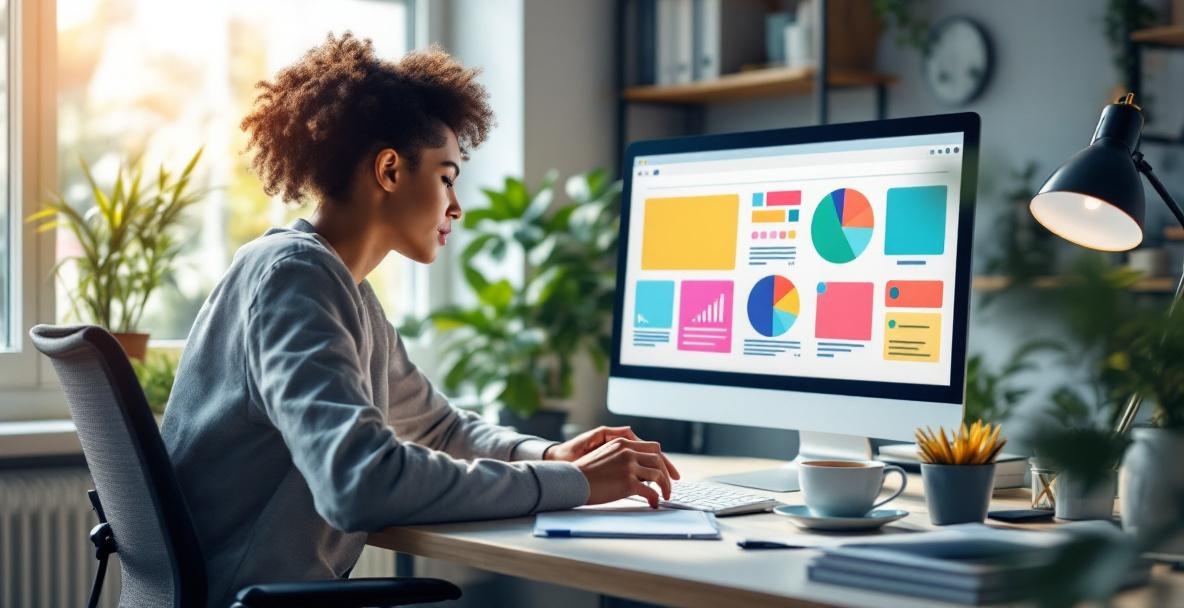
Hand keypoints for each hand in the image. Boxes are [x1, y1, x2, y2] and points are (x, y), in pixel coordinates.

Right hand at [562, 433, 680, 508]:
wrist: (571, 480)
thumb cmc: (584, 473)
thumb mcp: (605, 455)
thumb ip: (621, 457)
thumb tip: (637, 470)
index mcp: (622, 443)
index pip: (652, 448)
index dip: (663, 460)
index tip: (668, 471)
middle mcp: (628, 452)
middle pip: (659, 459)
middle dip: (667, 473)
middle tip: (670, 485)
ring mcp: (629, 466)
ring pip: (658, 474)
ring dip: (665, 487)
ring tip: (665, 496)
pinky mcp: (628, 482)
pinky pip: (650, 491)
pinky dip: (655, 499)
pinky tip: (653, 504)